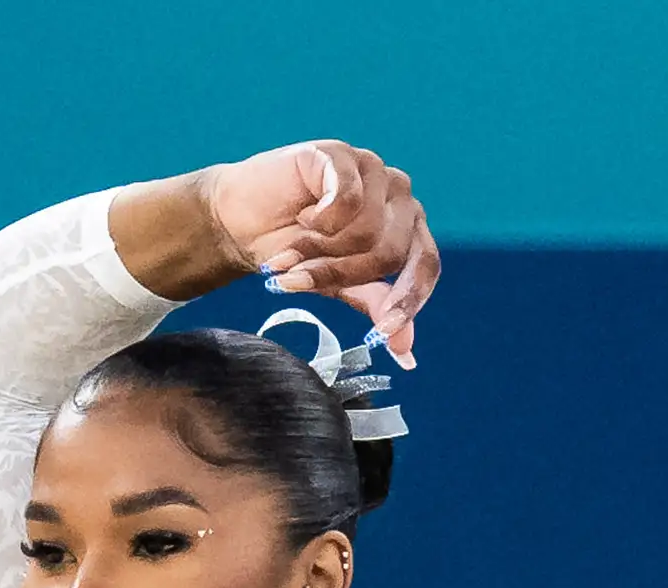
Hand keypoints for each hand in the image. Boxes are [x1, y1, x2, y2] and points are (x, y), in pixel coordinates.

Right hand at [200, 141, 441, 359]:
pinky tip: (303, 215)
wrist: (241, 222)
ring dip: (320, 251)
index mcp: (406, 227)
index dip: (408, 300)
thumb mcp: (340, 285)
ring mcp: (372, 170)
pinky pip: (346, 199)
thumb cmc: (293, 251)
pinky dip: (320, 222)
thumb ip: (376, 306)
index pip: (426, 264)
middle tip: (301, 279)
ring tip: (293, 249)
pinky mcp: (341, 154)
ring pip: (366, 230)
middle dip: (341, 275)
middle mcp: (397, 195)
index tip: (383, 332)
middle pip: (389, 253)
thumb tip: (408, 353)